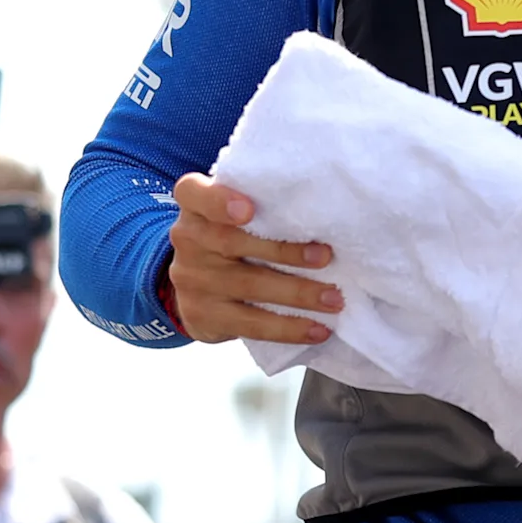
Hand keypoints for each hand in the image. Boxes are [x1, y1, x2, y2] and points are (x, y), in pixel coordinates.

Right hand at [162, 173, 337, 346]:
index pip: (192, 193)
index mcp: (194, 206)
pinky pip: (251, 325)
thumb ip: (261, 201)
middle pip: (231, 242)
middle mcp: (188, 240)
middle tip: (325, 257)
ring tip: (333, 298)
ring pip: (248, 286)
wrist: (192, 283)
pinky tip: (318, 329)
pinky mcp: (204, 316)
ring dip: (297, 294)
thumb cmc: (229, 235)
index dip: (219, 201)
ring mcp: (193, 280)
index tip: (248, 210)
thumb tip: (322, 205)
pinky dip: (289, 328)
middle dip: (284, 251)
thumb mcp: (229, 211)